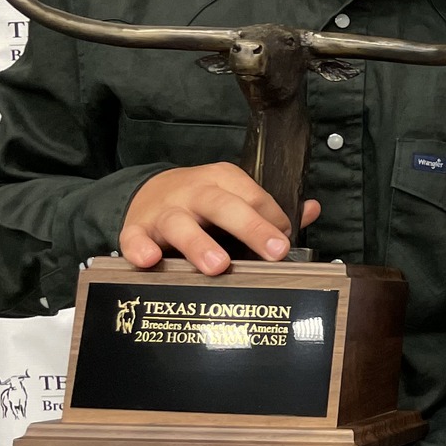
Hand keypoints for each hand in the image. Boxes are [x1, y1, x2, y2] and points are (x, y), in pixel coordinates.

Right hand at [121, 163, 318, 273]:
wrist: (147, 192)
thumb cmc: (201, 203)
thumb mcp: (234, 197)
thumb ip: (270, 209)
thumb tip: (312, 210)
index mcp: (223, 180)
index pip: (254, 198)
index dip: (273, 222)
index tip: (284, 245)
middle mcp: (194, 192)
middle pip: (224, 206)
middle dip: (251, 228)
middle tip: (274, 252)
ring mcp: (164, 211)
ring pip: (181, 224)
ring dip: (199, 244)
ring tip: (218, 266)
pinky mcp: (136, 229)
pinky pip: (134, 238)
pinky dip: (140, 249)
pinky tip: (150, 261)